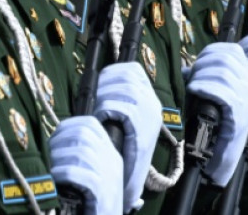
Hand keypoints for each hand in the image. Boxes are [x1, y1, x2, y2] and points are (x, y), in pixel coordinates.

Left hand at [50, 116, 122, 214]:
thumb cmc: (92, 201)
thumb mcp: (93, 174)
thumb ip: (81, 157)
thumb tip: (54, 141)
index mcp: (110, 153)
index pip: (91, 124)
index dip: (68, 126)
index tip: (53, 137)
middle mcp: (112, 160)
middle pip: (84, 134)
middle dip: (60, 140)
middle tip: (48, 154)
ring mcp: (109, 176)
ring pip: (82, 152)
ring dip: (59, 157)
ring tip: (50, 167)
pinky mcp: (102, 193)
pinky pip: (78, 173)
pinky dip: (62, 172)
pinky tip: (54, 177)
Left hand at [91, 62, 159, 211]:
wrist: (130, 178)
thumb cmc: (118, 147)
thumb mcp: (120, 118)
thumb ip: (115, 99)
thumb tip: (96, 81)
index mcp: (149, 99)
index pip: (133, 69)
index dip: (113, 71)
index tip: (99, 82)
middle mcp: (153, 104)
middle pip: (127, 75)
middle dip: (106, 82)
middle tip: (95, 97)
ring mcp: (150, 116)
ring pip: (125, 89)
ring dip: (104, 96)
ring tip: (97, 110)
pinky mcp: (143, 129)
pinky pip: (122, 107)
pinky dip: (107, 109)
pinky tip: (101, 119)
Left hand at [186, 42, 247, 184]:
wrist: (223, 150)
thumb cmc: (215, 119)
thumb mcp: (215, 91)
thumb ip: (207, 76)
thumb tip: (187, 67)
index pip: (234, 49)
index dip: (211, 52)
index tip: (198, 63)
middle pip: (228, 56)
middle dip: (204, 61)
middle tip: (191, 74)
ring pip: (223, 71)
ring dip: (200, 74)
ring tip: (191, 83)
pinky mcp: (240, 111)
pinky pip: (220, 90)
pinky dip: (203, 86)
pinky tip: (193, 89)